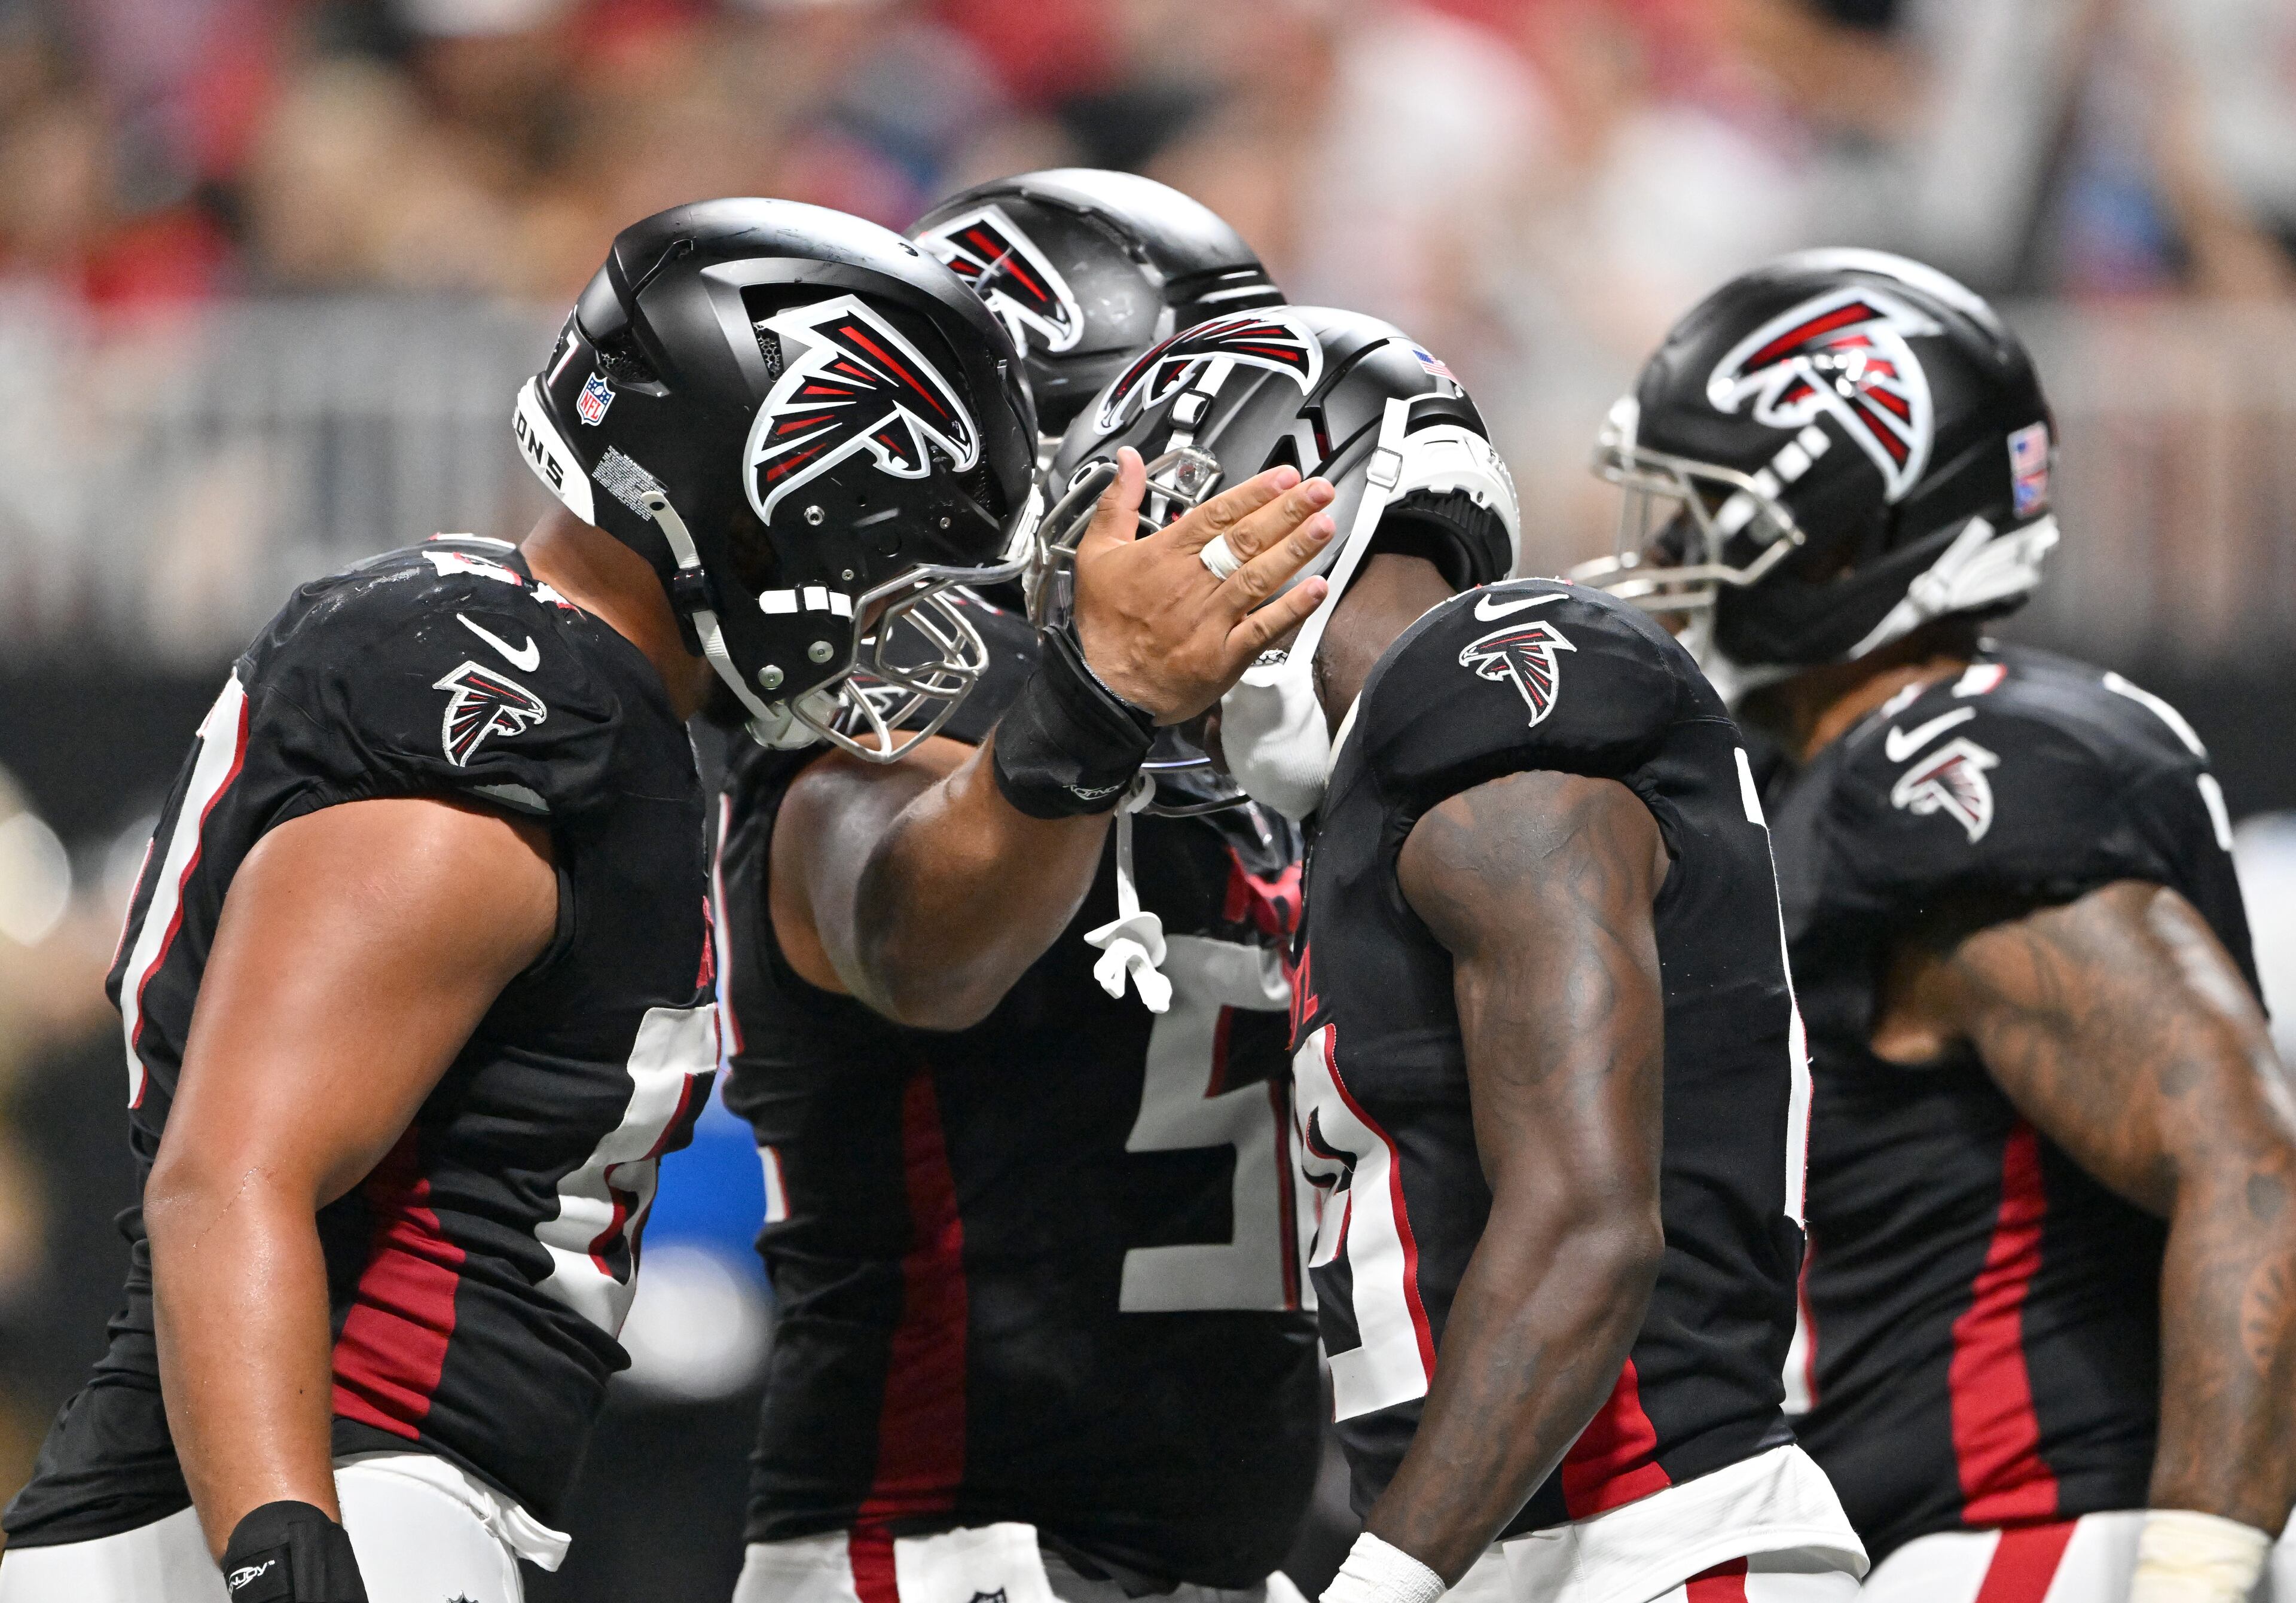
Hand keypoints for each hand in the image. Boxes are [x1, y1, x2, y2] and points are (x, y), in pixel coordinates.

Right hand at [1071, 448, 1335, 723]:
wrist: (1103, 689)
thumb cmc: (1104, 625)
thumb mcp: (1097, 554)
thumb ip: (1118, 503)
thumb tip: (1128, 461)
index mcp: (1164, 555)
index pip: (1217, 514)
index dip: (1255, 493)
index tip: (1284, 476)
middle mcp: (1192, 583)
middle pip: (1246, 539)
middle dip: (1287, 512)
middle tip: (1319, 491)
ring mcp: (1210, 620)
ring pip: (1259, 577)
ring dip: (1295, 550)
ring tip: (1324, 525)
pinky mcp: (1223, 655)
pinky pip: (1262, 628)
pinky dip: (1291, 609)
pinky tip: (1316, 589)